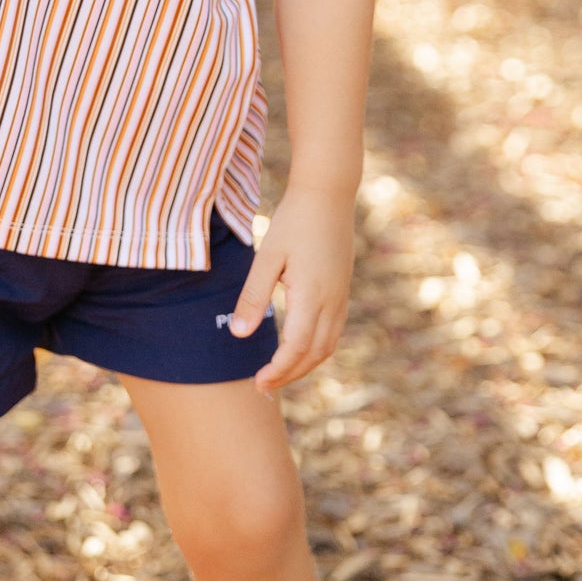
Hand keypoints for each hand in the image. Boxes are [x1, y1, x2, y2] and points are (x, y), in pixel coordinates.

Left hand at [227, 183, 355, 392]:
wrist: (328, 194)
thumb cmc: (294, 221)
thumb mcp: (267, 256)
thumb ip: (253, 296)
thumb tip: (238, 334)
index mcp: (312, 295)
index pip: (296, 347)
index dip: (278, 370)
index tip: (257, 382)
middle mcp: (332, 302)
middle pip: (314, 354)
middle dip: (289, 374)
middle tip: (263, 386)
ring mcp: (341, 297)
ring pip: (327, 346)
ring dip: (304, 365)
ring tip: (278, 373)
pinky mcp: (342, 290)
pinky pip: (333, 332)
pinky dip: (315, 349)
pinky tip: (298, 348)